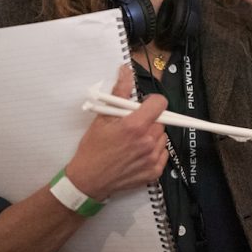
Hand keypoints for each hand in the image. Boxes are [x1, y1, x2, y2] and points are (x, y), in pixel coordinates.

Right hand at [65, 67, 168, 200]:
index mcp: (135, 126)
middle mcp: (147, 142)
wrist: (88, 180)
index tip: (143, 105)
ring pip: (162, 137)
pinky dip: (154, 151)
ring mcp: (152, 158)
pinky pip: (163, 153)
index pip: (160, 103)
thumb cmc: (93, 148)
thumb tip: (126, 71)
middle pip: (161, 121)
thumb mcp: (102, 118)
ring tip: (134, 141)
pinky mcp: (155, 171)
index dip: (152, 101)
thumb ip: (118, 92)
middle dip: (149, 120)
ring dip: (152, 136)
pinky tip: (138, 153)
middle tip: (133, 126)